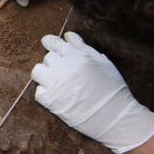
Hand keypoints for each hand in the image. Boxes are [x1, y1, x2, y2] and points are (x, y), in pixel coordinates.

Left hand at [31, 31, 153, 153]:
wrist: (116, 118)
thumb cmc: (112, 89)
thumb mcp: (102, 62)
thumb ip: (83, 47)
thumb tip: (68, 36)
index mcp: (78, 57)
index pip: (55, 43)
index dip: (51, 42)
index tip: (47, 42)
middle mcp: (64, 68)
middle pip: (48, 57)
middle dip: (55, 63)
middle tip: (66, 73)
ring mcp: (55, 84)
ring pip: (38, 71)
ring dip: (45, 75)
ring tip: (57, 82)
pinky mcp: (50, 100)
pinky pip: (38, 91)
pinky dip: (45, 93)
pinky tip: (58, 96)